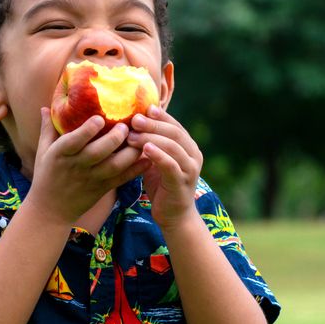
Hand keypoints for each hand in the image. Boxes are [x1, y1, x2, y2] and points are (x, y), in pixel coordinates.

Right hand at [27, 108, 150, 224]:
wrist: (51, 210)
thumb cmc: (46, 176)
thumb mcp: (43, 152)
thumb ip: (47, 129)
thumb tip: (46, 106)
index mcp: (60, 154)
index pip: (74, 141)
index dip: (87, 130)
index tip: (99, 118)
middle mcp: (77, 166)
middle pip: (98, 152)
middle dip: (115, 138)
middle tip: (126, 125)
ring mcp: (91, 179)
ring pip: (114, 165)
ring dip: (130, 152)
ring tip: (140, 137)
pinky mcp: (102, 189)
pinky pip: (122, 179)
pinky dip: (136, 169)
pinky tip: (148, 158)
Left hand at [127, 105, 203, 229]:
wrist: (174, 216)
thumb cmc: (162, 185)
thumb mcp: (155, 160)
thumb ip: (150, 143)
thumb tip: (131, 123)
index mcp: (188, 147)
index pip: (175, 125)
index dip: (160, 115)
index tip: (143, 108)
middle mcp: (193, 155)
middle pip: (174, 133)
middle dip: (153, 124)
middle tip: (134, 119)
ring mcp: (190, 169)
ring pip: (172, 146)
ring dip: (151, 138)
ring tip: (132, 135)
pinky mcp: (182, 182)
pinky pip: (171, 165)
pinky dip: (158, 155)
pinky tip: (145, 149)